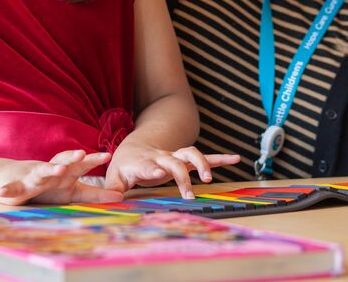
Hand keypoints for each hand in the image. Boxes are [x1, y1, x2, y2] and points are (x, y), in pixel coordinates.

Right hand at [0, 150, 123, 205]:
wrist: (15, 180)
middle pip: (62, 161)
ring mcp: (33, 177)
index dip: (93, 159)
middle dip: (71, 157)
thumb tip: (121, 196)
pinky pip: (11, 188)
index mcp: (65, 171)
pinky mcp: (17, 187)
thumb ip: (95, 194)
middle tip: (82, 154)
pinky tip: (2, 191)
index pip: (81, 164)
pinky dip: (7, 189)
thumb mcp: (74, 190)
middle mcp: (50, 170)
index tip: (107, 155)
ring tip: (58, 169)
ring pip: (41, 171)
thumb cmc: (50, 185)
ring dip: (48, 170)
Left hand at [104, 140, 239, 198]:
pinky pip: (204, 157)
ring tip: (209, 178)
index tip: (159, 173)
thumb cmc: (124, 165)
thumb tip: (112, 200)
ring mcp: (174, 157)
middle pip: (174, 162)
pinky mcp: (185, 160)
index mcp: (142, 163)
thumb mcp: (114, 176)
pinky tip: (235, 158)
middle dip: (182, 177)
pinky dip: (220, 158)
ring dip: (202, 163)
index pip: (148, 166)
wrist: (134, 148)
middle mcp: (161, 157)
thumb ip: (113, 188)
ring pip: (191, 154)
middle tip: (189, 195)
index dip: (153, 168)